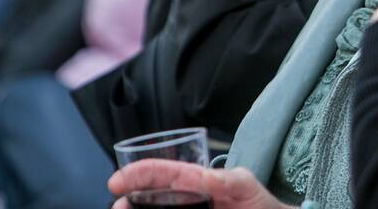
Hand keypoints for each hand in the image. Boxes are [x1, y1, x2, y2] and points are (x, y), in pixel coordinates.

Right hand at [109, 160, 293, 208]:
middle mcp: (186, 200)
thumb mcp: (247, 185)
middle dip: (131, 200)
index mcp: (196, 182)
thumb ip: (230, 179)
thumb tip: (204, 177)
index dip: (139, 174)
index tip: (118, 182)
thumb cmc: (260, 204)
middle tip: (119, 208)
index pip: (163, 173)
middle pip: (150, 197)